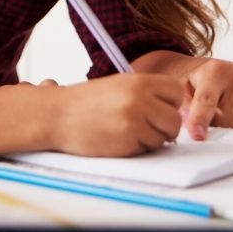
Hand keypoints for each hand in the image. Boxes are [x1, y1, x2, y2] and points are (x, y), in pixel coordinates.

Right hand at [52, 73, 183, 156]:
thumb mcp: (118, 86)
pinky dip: (136, 149)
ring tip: (126, 131)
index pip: (176, 91)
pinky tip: (117, 139)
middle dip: (165, 128)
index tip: (158, 108)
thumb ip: (146, 93)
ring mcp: (134, 120)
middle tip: (147, 127)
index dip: (170, 103)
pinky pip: (146, 150)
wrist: (56, 115)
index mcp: (138, 80)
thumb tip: (173, 112)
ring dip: (149, 140)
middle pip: (174, 120)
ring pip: (162, 138)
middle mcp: (139, 98)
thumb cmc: (86, 102)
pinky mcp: (126, 141)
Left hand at [181, 57, 232, 139]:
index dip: (201, 120)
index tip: (198, 136)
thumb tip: (196, 133)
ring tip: (225, 112)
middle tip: (209, 121)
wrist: (212, 71)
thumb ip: (185, 111)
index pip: (207, 101)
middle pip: (228, 121)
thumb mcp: (181, 92)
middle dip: (217, 129)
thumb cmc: (196, 83)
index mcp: (215, 70)